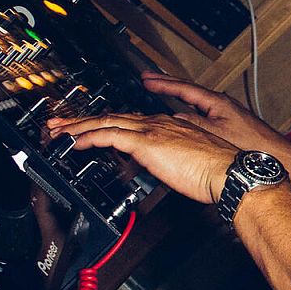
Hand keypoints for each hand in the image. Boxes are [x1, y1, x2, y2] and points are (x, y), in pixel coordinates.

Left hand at [46, 111, 237, 204]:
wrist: (230, 171)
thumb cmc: (218, 172)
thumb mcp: (188, 164)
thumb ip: (169, 161)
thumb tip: (155, 168)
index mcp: (171, 126)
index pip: (132, 121)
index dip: (110, 124)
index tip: (96, 129)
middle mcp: (159, 123)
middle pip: (114, 117)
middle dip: (85, 121)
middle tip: (64, 125)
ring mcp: (151, 130)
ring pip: (106, 121)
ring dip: (79, 126)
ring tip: (60, 131)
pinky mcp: (146, 142)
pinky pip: (108, 135)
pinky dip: (88, 137)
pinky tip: (74, 142)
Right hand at [141, 73, 280, 153]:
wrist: (270, 155)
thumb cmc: (250, 143)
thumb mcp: (213, 132)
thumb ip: (191, 124)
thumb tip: (171, 119)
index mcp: (216, 102)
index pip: (184, 88)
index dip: (163, 84)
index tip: (146, 79)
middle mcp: (220, 105)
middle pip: (188, 91)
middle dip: (167, 86)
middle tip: (148, 80)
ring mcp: (224, 115)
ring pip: (194, 103)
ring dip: (177, 99)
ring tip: (162, 95)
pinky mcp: (228, 127)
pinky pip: (201, 115)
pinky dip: (188, 113)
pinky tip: (183, 120)